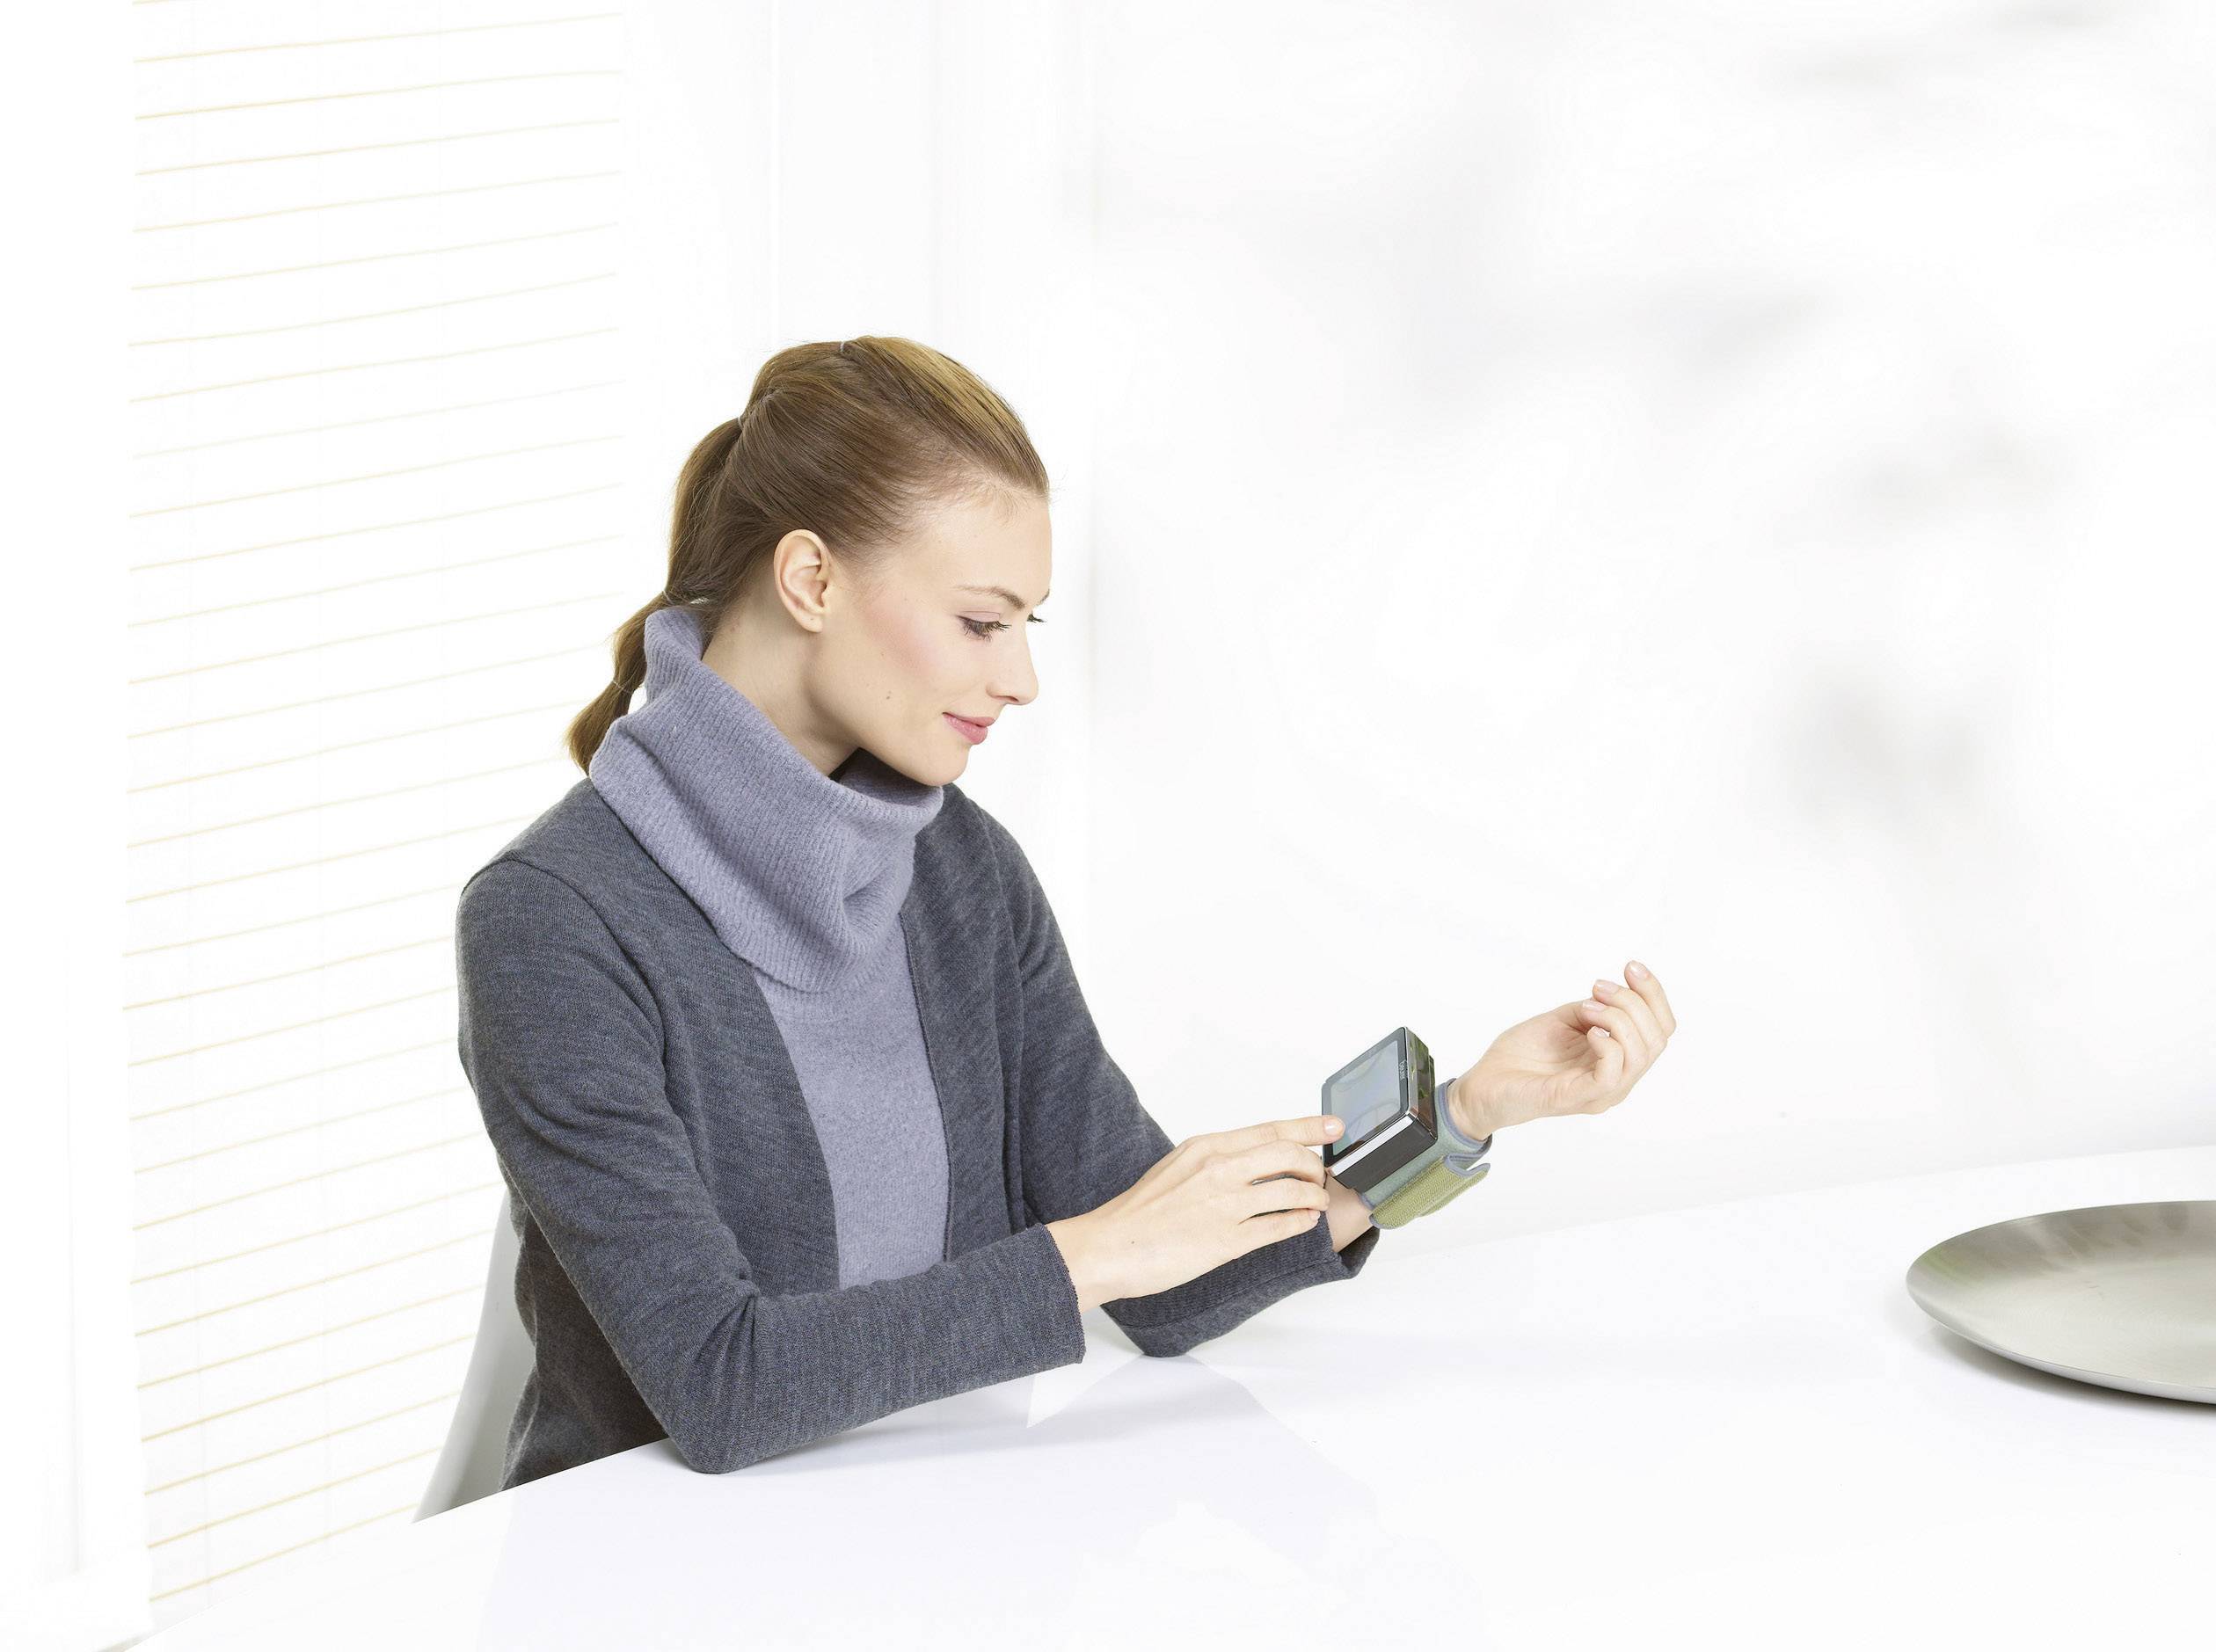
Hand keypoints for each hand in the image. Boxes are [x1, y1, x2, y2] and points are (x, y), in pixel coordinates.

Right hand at [1048, 1114, 1341, 1312]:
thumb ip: (1215, 1159)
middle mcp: (1219, 1170)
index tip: (1334, 1126)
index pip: (1270, 1130)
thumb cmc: (1140, 1211)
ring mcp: (1224, 1205)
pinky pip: (1278, 1228)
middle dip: (1313, 1167)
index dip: (1309, 1127)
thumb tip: (1251, 1159)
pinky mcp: (1226, 1241)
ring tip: (1315, 1203)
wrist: (1111, 1245)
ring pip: (1291, 1192)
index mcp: (1207, 1147)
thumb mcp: (1178, 1166)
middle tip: (1318, 1176)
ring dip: (1312, 1197)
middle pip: (1288, 1156)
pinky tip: (1304, 1223)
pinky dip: (1299, 1223)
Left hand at [1450, 960, 1676, 1137]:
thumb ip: (1594, 1008)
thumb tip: (1614, 994)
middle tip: (1597, 987)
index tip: (1631, 966)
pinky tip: (1588, 1030)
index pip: (1661, 1029)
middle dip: (1634, 1001)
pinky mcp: (1581, 1097)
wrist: (1485, 1083)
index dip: (1654, 994)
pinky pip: (1613, 1071)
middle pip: (1658, 1038)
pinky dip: (1608, 1042)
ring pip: (1641, 1053)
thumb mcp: (1565, 1019)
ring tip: (1587, 1005)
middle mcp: (1618, 1080)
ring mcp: (1602, 1092)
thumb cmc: (1523, 1055)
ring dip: (1619, 1016)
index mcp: (1619, 1060)